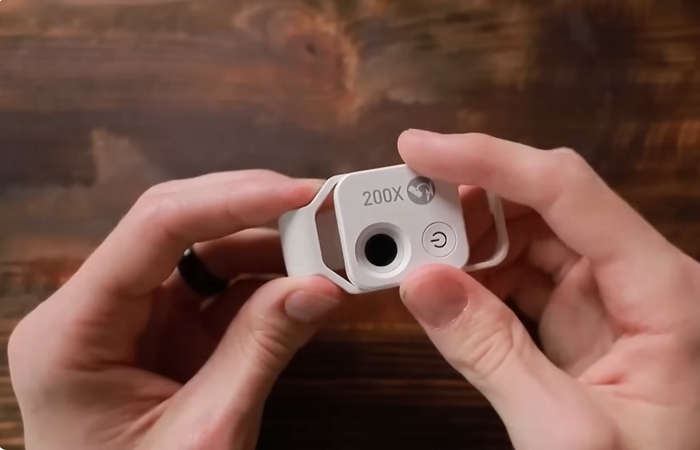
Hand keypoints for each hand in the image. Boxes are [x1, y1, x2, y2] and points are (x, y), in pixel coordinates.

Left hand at [8, 170, 342, 449]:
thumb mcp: (206, 434)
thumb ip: (260, 353)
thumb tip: (319, 287)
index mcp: (73, 331)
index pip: (155, 228)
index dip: (234, 200)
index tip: (299, 193)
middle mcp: (94, 309)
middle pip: (177, 224)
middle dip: (254, 212)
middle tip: (319, 211)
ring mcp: (131, 318)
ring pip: (201, 249)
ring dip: (266, 245)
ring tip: (322, 252)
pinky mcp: (162, 332)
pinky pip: (216, 288)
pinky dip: (262, 281)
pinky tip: (300, 284)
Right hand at [397, 130, 699, 449]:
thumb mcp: (563, 431)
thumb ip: (490, 353)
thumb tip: (421, 282)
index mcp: (662, 290)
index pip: (566, 190)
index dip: (487, 160)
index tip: (421, 150)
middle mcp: (639, 279)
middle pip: (544, 203)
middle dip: (470, 199)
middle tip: (406, 209)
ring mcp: (608, 299)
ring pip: (528, 236)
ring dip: (468, 240)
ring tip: (417, 252)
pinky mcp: (581, 322)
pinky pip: (522, 276)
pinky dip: (477, 276)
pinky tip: (446, 286)